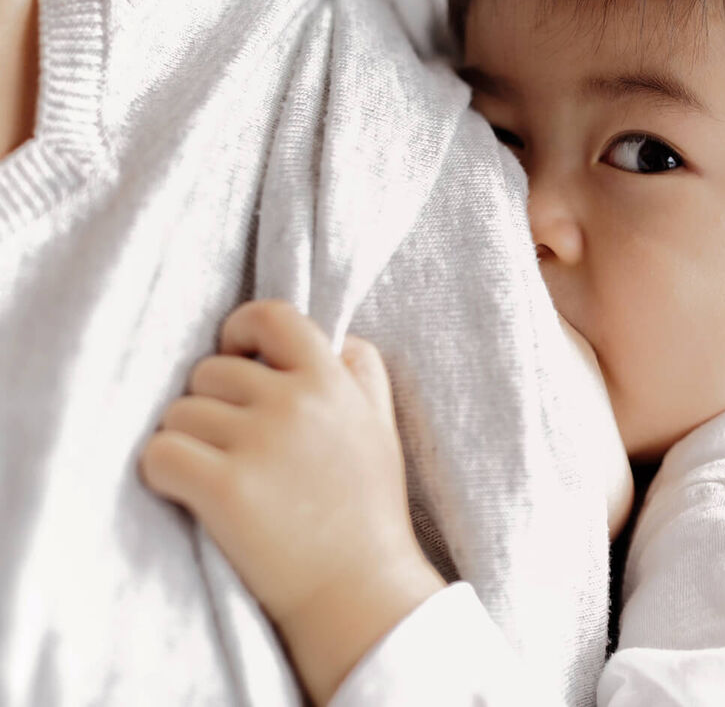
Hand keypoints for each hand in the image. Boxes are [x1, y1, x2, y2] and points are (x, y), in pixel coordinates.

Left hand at [139, 300, 444, 704]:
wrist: (360, 592)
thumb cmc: (368, 511)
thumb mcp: (381, 427)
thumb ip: (361, 373)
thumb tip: (333, 338)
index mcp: (334, 381)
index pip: (271, 316)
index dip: (241, 330)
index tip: (237, 357)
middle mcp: (297, 402)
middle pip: (210, 371)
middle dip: (212, 405)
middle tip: (236, 449)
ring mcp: (259, 443)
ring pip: (178, 413)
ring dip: (187, 442)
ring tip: (221, 478)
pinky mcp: (224, 488)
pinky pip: (160, 453)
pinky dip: (162, 473)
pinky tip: (189, 494)